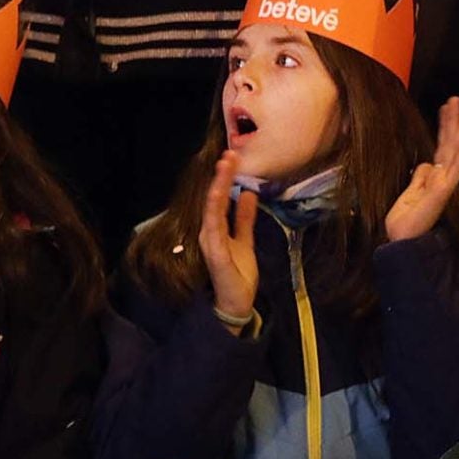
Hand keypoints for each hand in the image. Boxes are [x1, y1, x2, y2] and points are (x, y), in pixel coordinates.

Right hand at [200, 150, 261, 323]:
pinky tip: (218, 195)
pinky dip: (215, 210)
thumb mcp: (245, 240)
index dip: (225, 178)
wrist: (237, 303)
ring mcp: (210, 243)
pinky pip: (215, 229)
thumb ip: (244, 219)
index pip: (220, 198)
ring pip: (213, 209)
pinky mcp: (216, 254)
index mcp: (216, 228)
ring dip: (218, 187)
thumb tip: (249, 194)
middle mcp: (209, 232)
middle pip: (214, 199)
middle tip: (229, 154)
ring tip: (225, 167)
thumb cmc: (238, 273)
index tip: (233, 157)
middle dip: (221, 176)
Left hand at [385, 96, 458, 242]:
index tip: (445, 107)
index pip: (442, 147)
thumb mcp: (409, 194)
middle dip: (455, 122)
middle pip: (450, 145)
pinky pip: (454, 168)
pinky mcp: (442, 191)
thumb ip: (420, 178)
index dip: (444, 127)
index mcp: (434, 177)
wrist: (402, 241)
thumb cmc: (405, 221)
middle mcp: (443, 178)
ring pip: (457, 152)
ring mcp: (445, 184)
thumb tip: (427, 163)